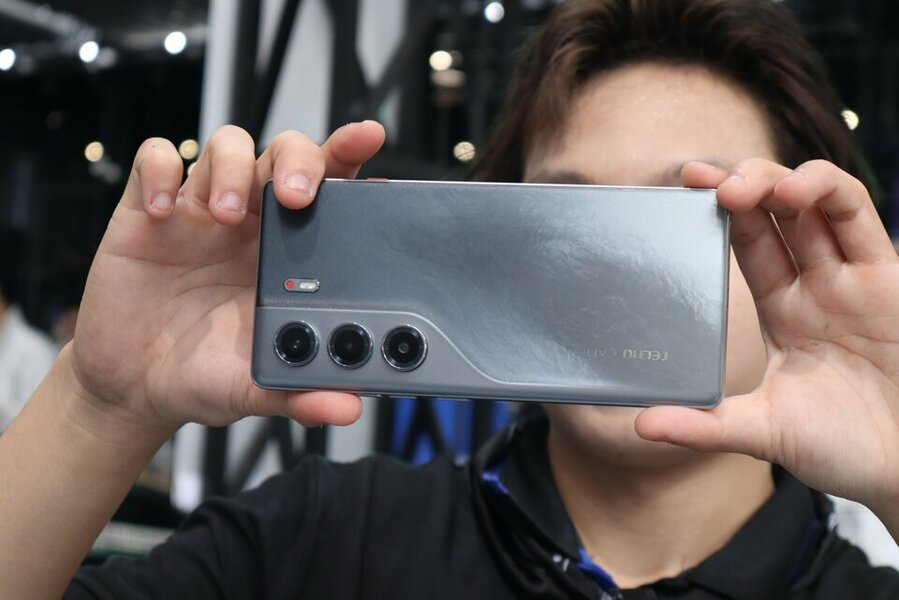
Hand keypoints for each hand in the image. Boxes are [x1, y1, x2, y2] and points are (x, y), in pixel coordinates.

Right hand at [68, 122, 385, 437]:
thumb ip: (301, 393)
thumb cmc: (205, 375)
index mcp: (290, 252)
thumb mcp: (258, 388)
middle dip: (295, 159)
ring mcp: (199, 211)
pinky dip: (159, 172)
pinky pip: (154, 160)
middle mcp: (251, 222)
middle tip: (293, 195)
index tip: (368, 137)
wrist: (136, 387)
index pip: (328, 187)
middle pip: (283, 152)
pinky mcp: (146, 211)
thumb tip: (349, 408)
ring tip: (220, 217)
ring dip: (230, 168)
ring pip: (226, 145)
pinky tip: (160, 211)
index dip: (347, 154)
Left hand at [635, 159, 898, 520]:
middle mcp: (816, 286)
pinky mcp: (889, 278)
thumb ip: (703, 425)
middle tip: (700, 179)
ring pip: (815, 203)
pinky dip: (827, 191)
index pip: (746, 243)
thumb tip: (639, 424)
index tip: (681, 188)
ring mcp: (853, 278)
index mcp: (783, 311)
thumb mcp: (762, 431)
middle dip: (740, 186)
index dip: (718, 213)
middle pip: (775, 214)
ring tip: (741, 186)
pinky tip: (795, 190)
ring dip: (778, 180)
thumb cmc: (841, 450)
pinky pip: (859, 217)